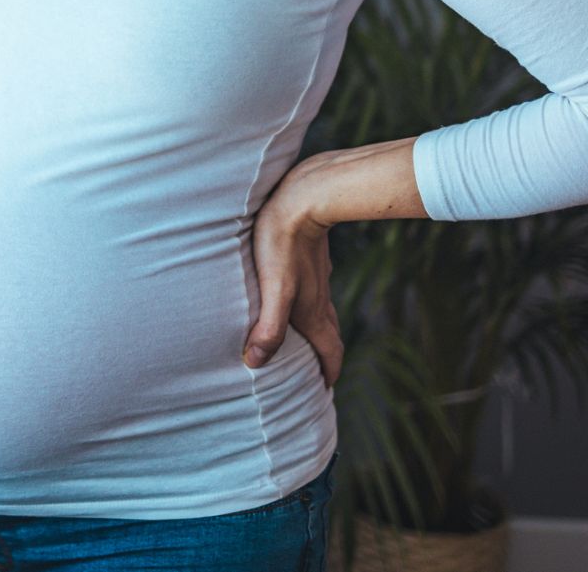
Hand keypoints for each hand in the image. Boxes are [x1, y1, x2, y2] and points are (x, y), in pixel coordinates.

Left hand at [244, 174, 343, 388]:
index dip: (329, 373)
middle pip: (331, 335)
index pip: (330, 351)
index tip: (326, 389)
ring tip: (307, 340)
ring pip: (324, 312)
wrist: (305, 198)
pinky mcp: (310, 258)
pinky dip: (310, 305)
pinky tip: (297, 294)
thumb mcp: (274, 289)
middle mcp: (320, 298)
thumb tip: (256, 362)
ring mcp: (317, 278)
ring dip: (320, 331)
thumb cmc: (283, 242)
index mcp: (313, 312)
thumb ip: (269, 327)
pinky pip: (315, 291)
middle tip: (321, 373)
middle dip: (328, 357)